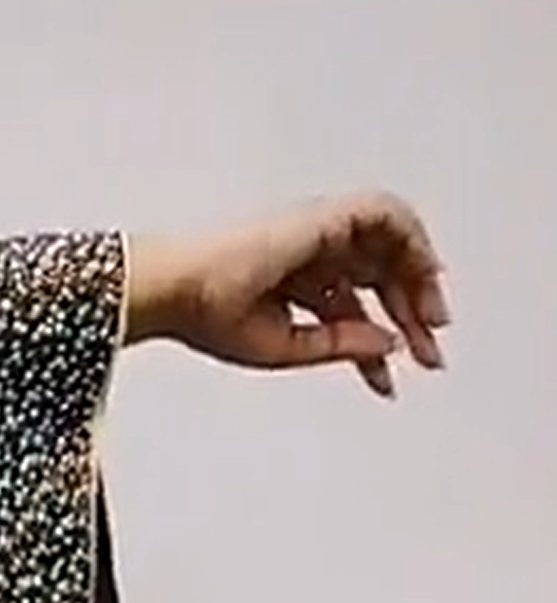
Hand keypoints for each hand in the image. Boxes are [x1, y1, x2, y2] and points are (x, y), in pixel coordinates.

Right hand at [128, 192, 449, 397]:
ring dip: (418, 279)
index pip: (352, 310)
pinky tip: (424, 273)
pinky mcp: (325, 217)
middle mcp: (312, 255)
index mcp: (296, 284)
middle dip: (410, 315)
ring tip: (433, 319)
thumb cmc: (209, 316)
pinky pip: (385, 214)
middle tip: (430, 352)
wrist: (179, 290)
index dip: (379, 343)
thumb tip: (390, 343)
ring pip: (390, 245)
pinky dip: (411, 239)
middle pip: (378, 278)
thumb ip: (340, 345)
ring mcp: (321, 233)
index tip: (393, 379)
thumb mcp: (287, 348)